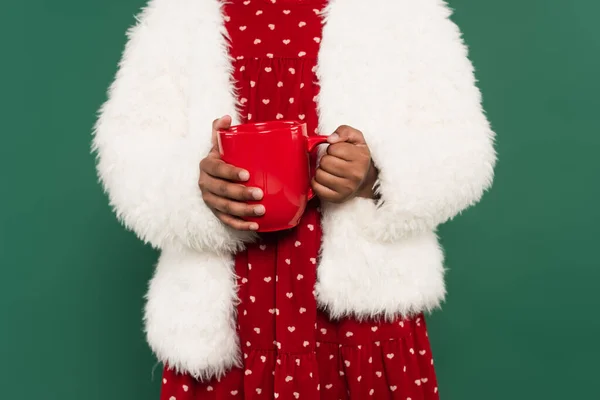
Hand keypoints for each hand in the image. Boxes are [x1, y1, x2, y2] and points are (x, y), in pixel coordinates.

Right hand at [198, 116, 264, 230]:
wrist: (215, 175)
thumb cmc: (223, 157)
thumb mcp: (220, 143)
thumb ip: (220, 130)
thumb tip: (226, 117)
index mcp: (206, 166)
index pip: (217, 170)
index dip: (230, 173)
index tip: (247, 174)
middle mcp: (205, 184)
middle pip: (222, 192)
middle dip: (240, 194)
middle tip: (260, 194)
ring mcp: (210, 200)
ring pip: (225, 208)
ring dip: (243, 211)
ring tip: (261, 210)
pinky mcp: (217, 212)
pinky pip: (227, 221)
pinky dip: (240, 225)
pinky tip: (255, 226)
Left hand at [312, 125, 377, 202]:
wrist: (365, 180)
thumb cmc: (356, 157)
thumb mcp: (356, 138)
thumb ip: (344, 131)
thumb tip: (330, 139)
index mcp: (361, 158)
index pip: (333, 148)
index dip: (333, 148)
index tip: (339, 152)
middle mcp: (355, 174)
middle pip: (325, 162)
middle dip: (326, 159)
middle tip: (334, 162)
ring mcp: (346, 188)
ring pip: (319, 174)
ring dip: (321, 170)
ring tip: (330, 171)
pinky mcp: (337, 198)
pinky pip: (317, 188)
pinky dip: (317, 182)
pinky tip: (326, 179)